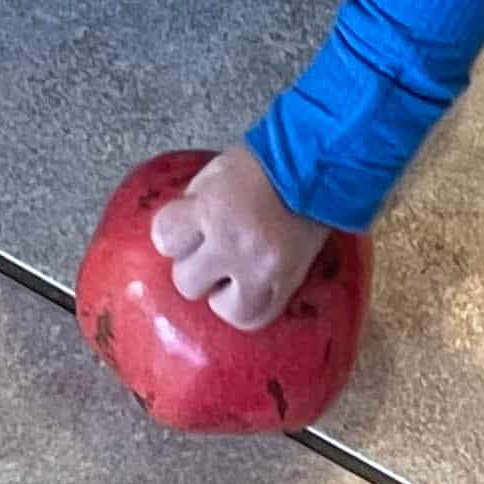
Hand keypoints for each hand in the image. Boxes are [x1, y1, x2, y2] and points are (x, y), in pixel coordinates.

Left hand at [149, 146, 329, 332]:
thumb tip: (178, 236)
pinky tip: (252, 286)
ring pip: (223, 309)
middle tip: (213, 249)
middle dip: (196, 265)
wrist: (319, 166)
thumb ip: (192, 207)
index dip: (172, 235)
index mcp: (211, 210)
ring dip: (224, 294)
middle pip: (187, 281)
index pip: (165, 239)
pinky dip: (252, 305)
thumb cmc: (263, 166)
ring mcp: (263, 269)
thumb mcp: (215, 174)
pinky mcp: (289, 283)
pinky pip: (260, 317)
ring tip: (234, 274)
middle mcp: (235, 244)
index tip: (185, 228)